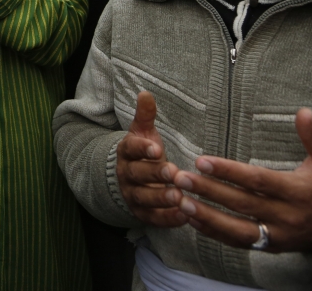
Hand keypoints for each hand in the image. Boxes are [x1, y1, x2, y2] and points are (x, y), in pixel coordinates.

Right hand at [116, 92, 187, 226]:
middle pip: (137, 175)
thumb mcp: (142, 133)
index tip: (156, 149)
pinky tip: (185, 216)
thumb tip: (146, 93)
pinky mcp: (142, 214)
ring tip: (179, 197)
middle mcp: (126, 175)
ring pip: (144, 198)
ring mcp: (133, 196)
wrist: (129, 180)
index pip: (130, 149)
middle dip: (154, 174)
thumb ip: (145, 116)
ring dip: (161, 198)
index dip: (141, 149)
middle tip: (173, 173)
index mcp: (126, 153)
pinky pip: (153, 218)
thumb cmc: (142, 153)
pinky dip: (168, 219)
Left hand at [169, 109, 311, 252]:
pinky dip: (214, 233)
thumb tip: (304, 111)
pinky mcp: (271, 247)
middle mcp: (286, 216)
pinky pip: (239, 242)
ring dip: (207, 216)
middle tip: (181, 179)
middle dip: (209, 191)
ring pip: (237, 228)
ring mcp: (277, 235)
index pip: (258, 181)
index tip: (202, 160)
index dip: (229, 171)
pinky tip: (192, 220)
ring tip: (180, 201)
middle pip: (242, 204)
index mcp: (297, 192)